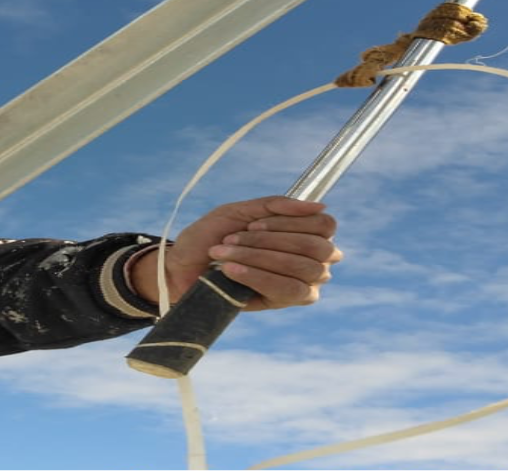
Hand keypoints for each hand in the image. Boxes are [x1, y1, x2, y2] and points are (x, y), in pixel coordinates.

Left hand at [132, 196, 340, 310]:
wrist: (183, 267)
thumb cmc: (213, 236)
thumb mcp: (242, 212)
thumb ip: (277, 206)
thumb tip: (320, 205)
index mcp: (303, 233)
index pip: (324, 226)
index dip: (291, 222)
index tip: (254, 222)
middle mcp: (310, 258)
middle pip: (315, 247)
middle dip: (270, 240)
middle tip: (233, 238)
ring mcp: (300, 282)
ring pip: (302, 268)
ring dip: (259, 257)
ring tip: (225, 253)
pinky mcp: (282, 302)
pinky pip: (286, 290)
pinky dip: (257, 276)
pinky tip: (230, 270)